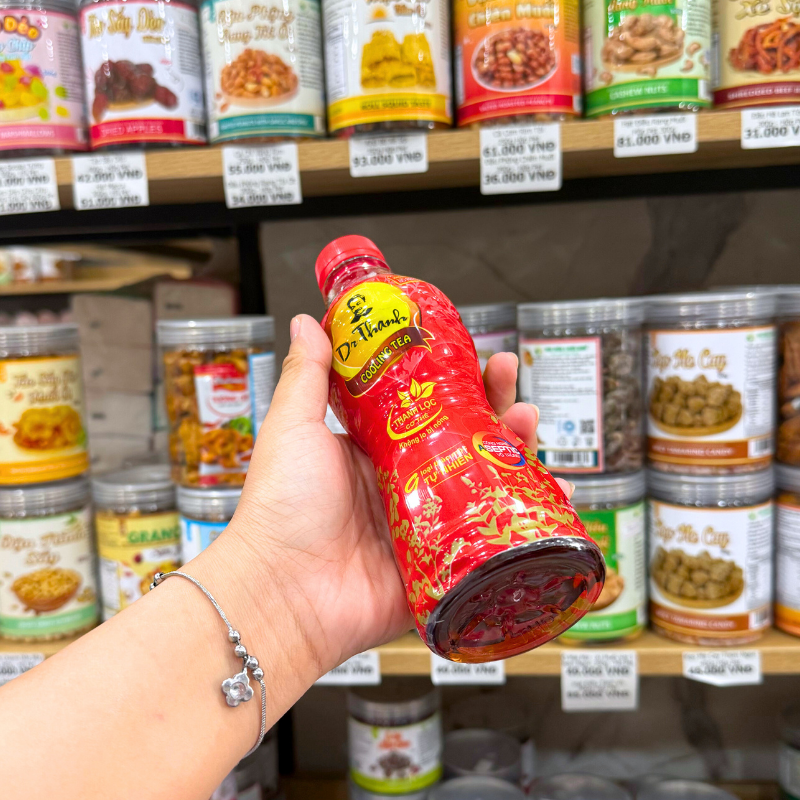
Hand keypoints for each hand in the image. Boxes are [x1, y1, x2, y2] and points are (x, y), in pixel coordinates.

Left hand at [227, 314, 573, 675]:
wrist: (283, 595)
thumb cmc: (280, 510)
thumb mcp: (293, 429)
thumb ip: (306, 376)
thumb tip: (310, 321)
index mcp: (374, 452)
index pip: (428, 406)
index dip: (456, 380)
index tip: (474, 352)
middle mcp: (406, 486)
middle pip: (466, 441)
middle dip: (496, 408)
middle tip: (512, 381)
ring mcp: (428, 526)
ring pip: (486, 484)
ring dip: (516, 453)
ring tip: (529, 424)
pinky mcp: (443, 564)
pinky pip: (492, 540)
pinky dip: (528, 520)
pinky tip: (555, 500)